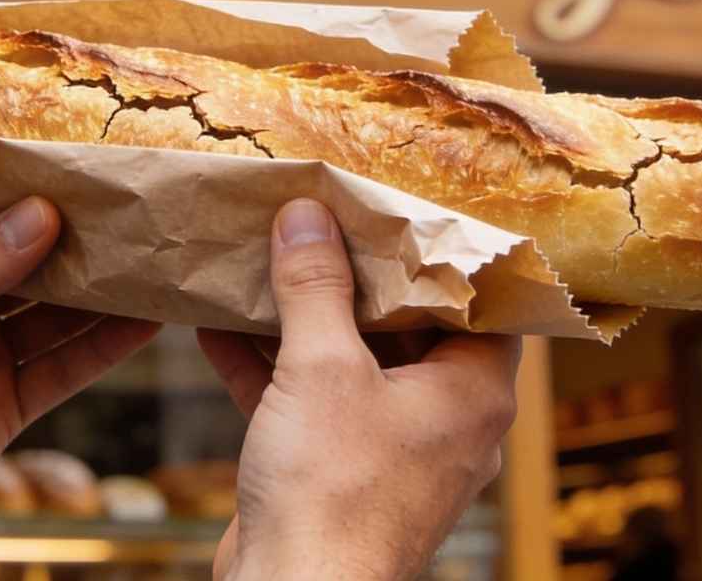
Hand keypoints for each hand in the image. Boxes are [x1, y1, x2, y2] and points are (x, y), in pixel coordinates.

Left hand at [0, 197, 160, 579]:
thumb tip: (41, 216)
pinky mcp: (0, 408)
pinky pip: (62, 369)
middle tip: (134, 204)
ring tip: (154, 254)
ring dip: (101, 288)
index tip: (79, 162)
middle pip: (24, 261)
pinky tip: (146, 319)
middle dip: (76, 236)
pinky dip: (104, 346)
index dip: (22, 191)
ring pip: (53, 312)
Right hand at [197, 200, 520, 580]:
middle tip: (321, 221)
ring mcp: (393, 450)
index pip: (482, 301)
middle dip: (356, 277)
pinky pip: (313, 404)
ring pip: (354, 364)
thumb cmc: (332, 493)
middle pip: (409, 326)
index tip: (398, 209)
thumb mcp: (322, 367)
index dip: (440, 251)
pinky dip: (271, 368)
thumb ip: (316, 286)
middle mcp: (446, 420)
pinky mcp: (340, 474)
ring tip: (264, 261)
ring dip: (306, 318)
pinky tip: (219, 327)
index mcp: (474, 391)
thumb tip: (307, 217)